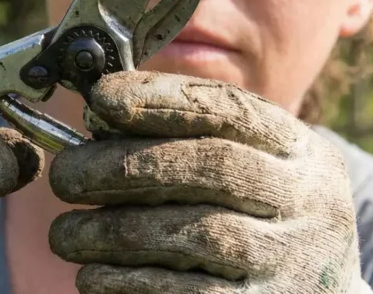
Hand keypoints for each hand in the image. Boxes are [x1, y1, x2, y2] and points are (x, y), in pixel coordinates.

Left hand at [48, 71, 363, 293]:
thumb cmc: (260, 223)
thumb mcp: (252, 170)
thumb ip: (187, 140)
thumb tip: (98, 119)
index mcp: (302, 152)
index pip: (231, 109)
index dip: (160, 99)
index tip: (100, 98)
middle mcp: (308, 200)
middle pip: (212, 165)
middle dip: (126, 164)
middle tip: (64, 175)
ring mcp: (294, 258)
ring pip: (200, 231)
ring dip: (117, 230)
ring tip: (65, 234)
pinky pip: (193, 293)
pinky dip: (134, 283)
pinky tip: (93, 278)